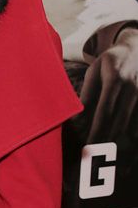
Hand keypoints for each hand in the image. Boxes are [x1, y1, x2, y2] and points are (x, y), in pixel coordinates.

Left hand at [80, 27, 137, 144]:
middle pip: (117, 122)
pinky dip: (127, 137)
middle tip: (92, 157)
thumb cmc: (109, 62)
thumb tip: (77, 119)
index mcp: (115, 80)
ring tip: (100, 154)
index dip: (96, 131)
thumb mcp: (94, 72)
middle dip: (104, 141)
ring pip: (127, 125)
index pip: (104, 112)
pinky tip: (118, 149)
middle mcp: (131, 89)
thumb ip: (87, 94)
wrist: (136, 50)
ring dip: (114, 141)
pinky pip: (135, 124)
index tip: (88, 146)